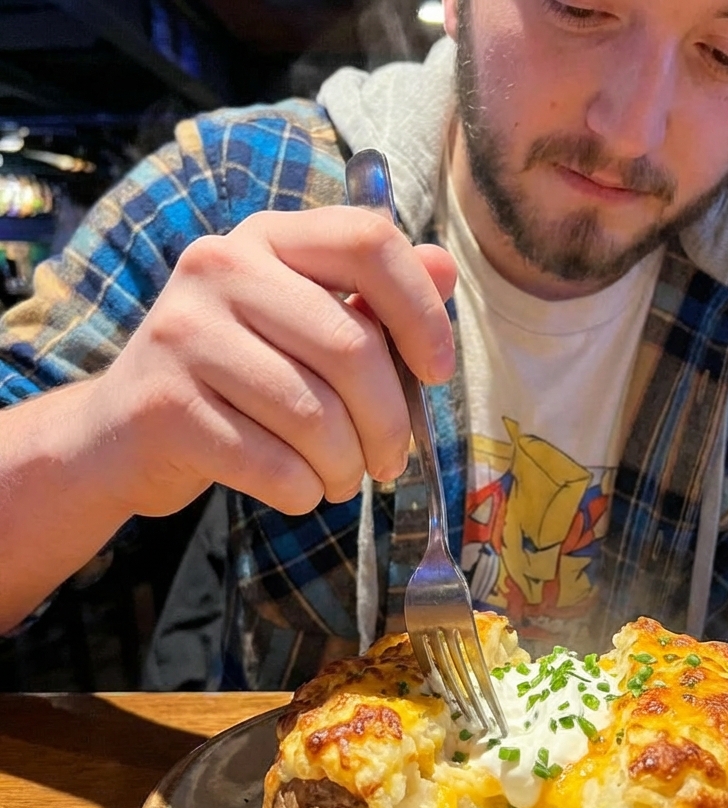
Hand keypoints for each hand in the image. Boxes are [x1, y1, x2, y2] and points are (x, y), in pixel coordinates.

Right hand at [85, 207, 456, 517]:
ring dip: (346, 467)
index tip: (437, 371)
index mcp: (267, 239)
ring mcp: (184, 334)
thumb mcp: (303, 327)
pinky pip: (273, 465)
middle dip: (389, 423)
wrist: (125, 433)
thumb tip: (444, 268)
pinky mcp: (165, 407)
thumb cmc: (238, 379)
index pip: (367, 241)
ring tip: (342, 478)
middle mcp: (219, 268)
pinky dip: (304, 491)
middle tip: (391, 460)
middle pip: (352, 346)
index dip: (422, 312)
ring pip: (315, 417)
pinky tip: (301, 489)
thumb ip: (374, 301)